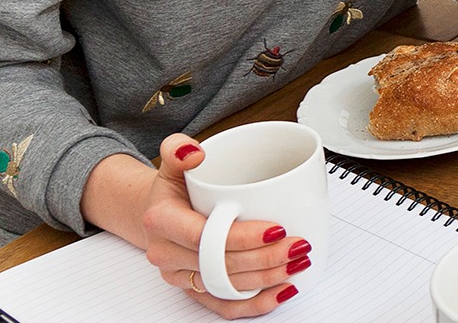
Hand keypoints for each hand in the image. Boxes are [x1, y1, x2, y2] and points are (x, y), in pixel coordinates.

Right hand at [137, 135, 306, 316]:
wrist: (159, 213)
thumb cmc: (174, 190)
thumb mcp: (172, 163)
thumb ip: (178, 149)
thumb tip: (194, 151)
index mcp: (161, 221)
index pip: (204, 236)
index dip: (242, 237)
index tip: (276, 227)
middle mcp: (167, 254)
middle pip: (220, 265)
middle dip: (265, 259)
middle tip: (298, 246)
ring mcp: (180, 276)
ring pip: (226, 287)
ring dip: (267, 280)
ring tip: (298, 263)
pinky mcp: (194, 290)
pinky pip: (223, 306)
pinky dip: (255, 304)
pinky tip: (281, 292)